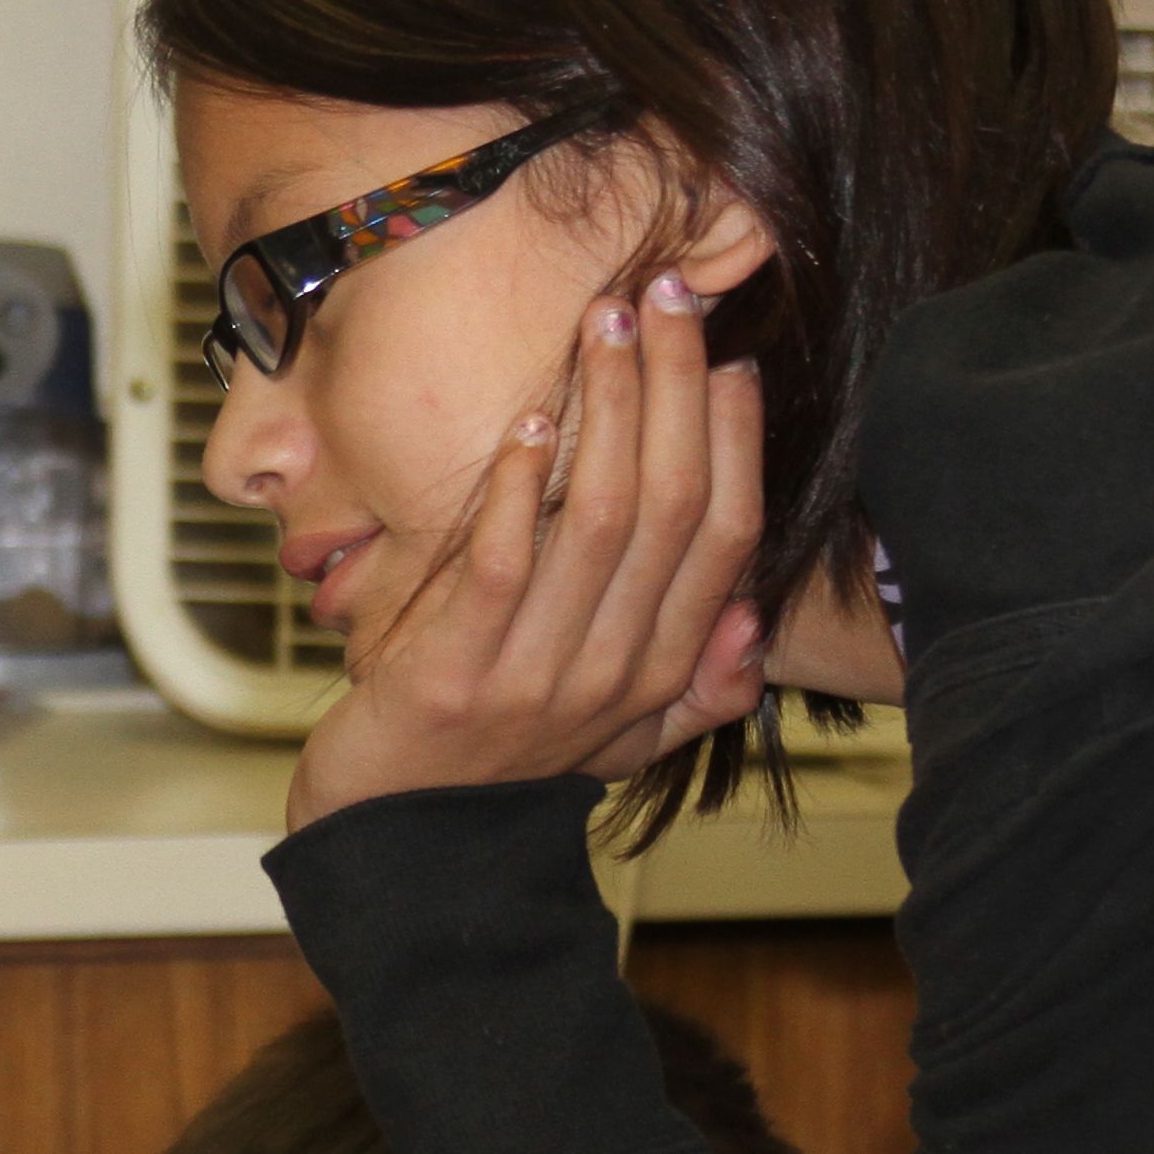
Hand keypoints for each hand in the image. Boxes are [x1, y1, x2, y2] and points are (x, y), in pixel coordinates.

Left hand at [282, 277, 768, 831]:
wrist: (397, 855)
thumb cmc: (496, 770)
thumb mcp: (615, 743)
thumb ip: (693, 691)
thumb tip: (755, 622)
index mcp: (656, 675)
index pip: (722, 538)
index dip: (733, 442)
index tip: (727, 360)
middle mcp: (610, 674)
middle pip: (668, 505)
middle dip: (673, 388)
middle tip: (662, 297)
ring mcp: (533, 677)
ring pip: (597, 519)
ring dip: (605, 409)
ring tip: (601, 326)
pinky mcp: (452, 676)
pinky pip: (500, 563)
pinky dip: (518, 487)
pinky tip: (530, 419)